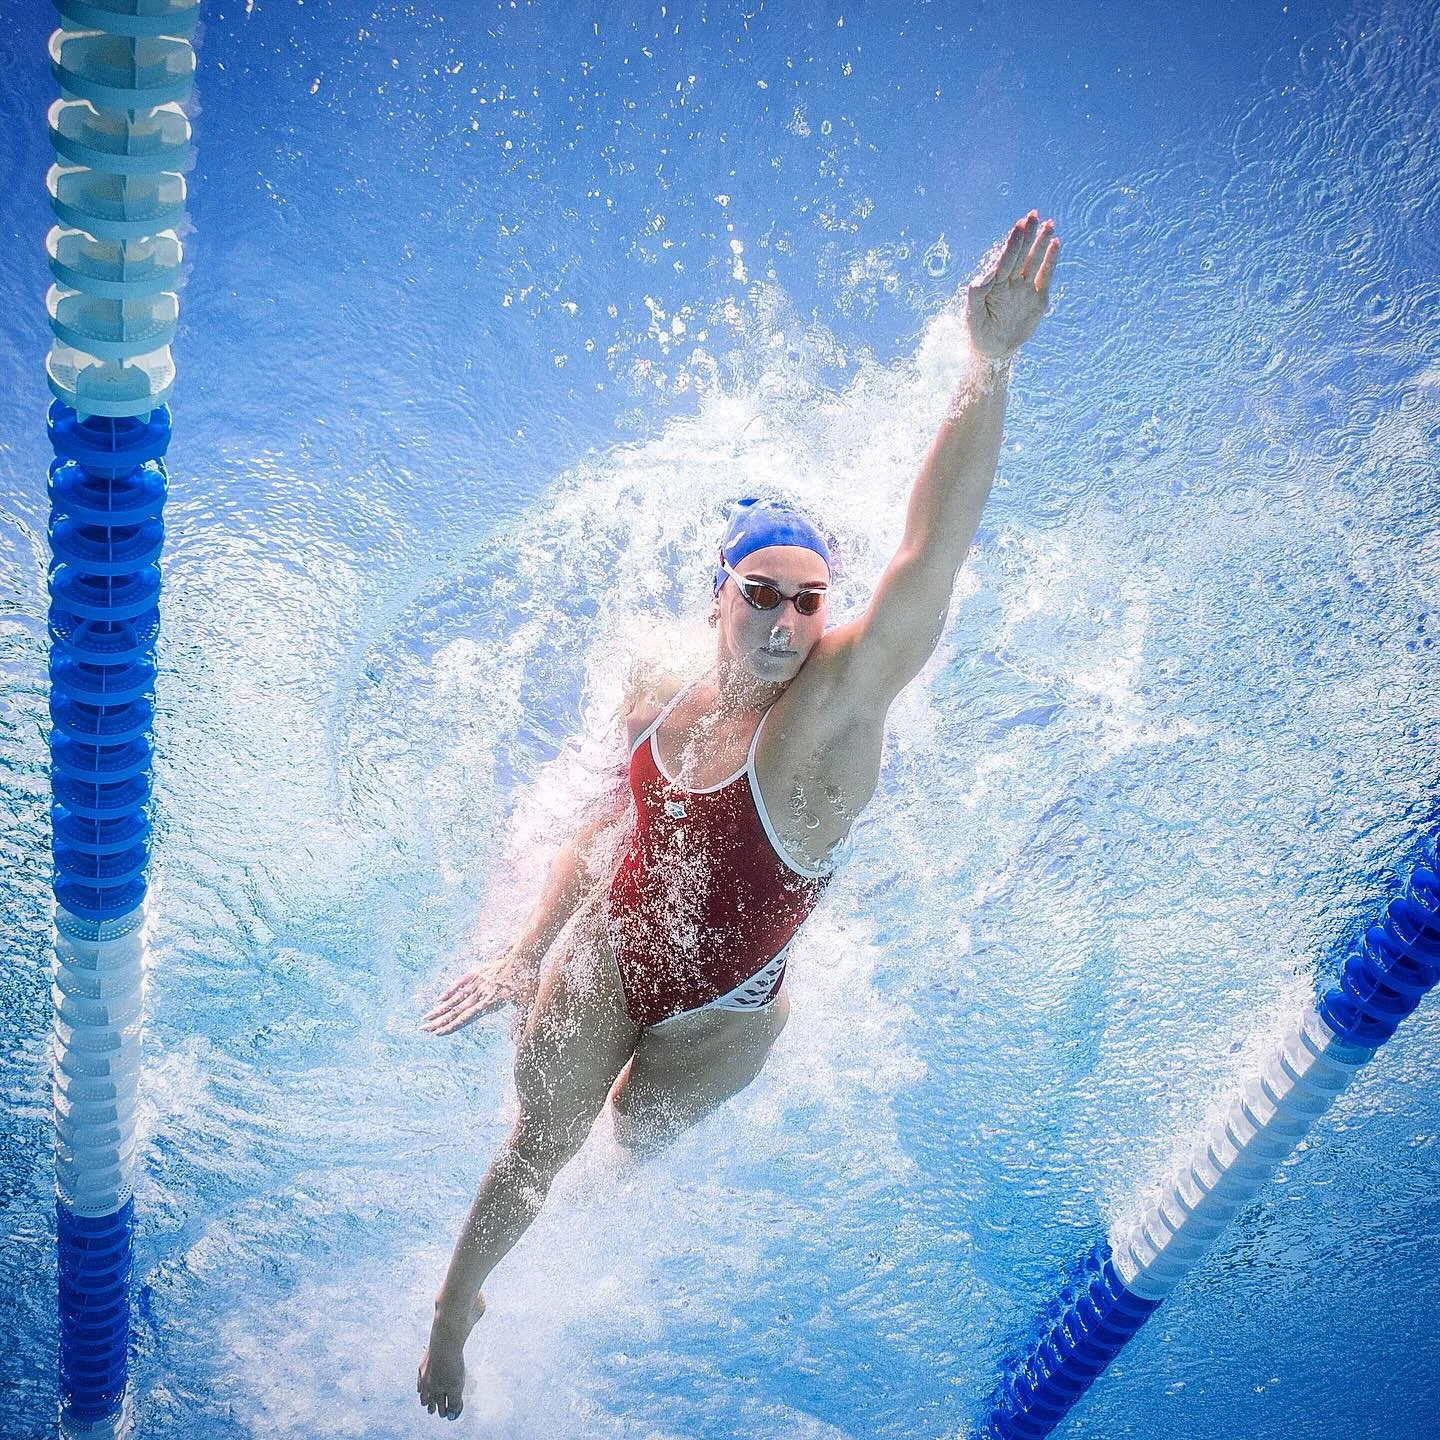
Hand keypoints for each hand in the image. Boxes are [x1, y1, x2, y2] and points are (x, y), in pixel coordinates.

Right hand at [421, 947, 534, 1035]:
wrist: (524, 953)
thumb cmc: (527, 978)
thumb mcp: (528, 1002)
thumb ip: (521, 1021)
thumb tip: (519, 1040)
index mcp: (490, 1002)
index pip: (467, 1018)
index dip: (451, 1027)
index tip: (438, 1034)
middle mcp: (480, 993)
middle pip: (456, 1010)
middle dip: (439, 1021)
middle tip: (423, 1029)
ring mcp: (477, 982)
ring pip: (455, 998)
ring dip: (440, 1009)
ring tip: (426, 1017)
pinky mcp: (477, 972)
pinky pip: (460, 983)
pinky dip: (450, 991)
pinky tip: (440, 999)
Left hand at [965, 211, 1059, 363]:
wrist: (995, 350)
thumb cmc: (979, 330)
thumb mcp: (973, 313)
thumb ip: (977, 291)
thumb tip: (988, 273)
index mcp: (994, 282)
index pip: (1005, 258)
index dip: (1013, 242)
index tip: (1020, 226)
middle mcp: (1011, 281)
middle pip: (1021, 254)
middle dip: (1027, 235)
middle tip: (1033, 215)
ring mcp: (1025, 288)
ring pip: (1034, 261)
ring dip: (1041, 243)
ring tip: (1049, 224)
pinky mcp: (1038, 297)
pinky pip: (1046, 276)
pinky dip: (1051, 261)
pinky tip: (1055, 245)